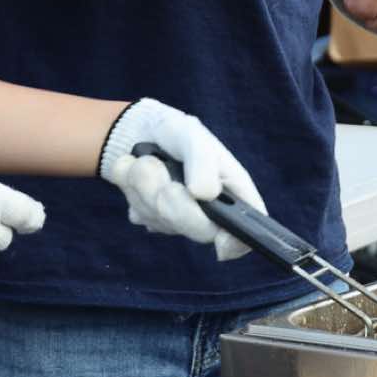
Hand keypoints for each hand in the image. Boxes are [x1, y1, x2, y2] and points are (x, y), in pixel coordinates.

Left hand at [98, 99, 263, 259]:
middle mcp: (210, 214)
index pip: (246, 234)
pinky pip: (138, 214)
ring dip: (144, 182)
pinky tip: (137, 172)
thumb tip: (203, 194)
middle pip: (198, 230)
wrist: (142, 133)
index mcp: (233, 194)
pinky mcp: (152, 220)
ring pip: (160, 218)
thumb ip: (203, 162)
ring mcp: (179, 221)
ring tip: (148, 159)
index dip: (235, 243)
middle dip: (172, 195)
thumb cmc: (178, 134)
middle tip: (158, 165)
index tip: (220, 242)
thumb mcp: (193, 137)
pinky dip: (131, 187)